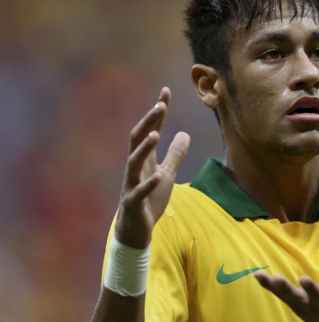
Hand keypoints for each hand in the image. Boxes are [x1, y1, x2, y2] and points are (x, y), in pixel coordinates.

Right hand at [115, 87, 189, 248]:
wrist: (136, 230)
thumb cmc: (150, 200)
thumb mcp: (167, 174)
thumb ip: (175, 155)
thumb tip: (184, 134)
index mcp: (144, 160)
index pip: (150, 130)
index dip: (158, 113)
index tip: (166, 92)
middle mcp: (135, 168)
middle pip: (138, 140)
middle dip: (149, 122)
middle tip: (160, 105)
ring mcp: (132, 185)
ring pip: (134, 163)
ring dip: (144, 149)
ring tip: (155, 135)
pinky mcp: (133, 203)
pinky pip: (138, 192)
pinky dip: (147, 184)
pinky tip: (157, 176)